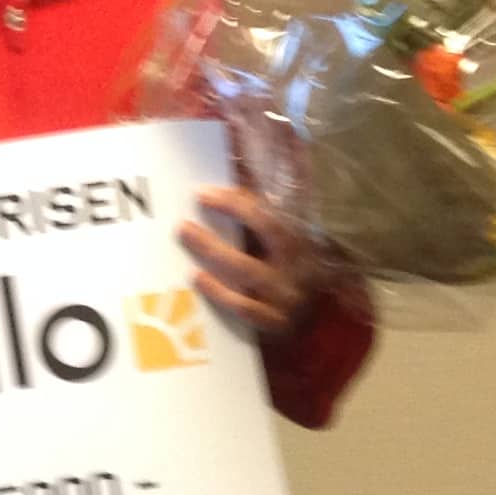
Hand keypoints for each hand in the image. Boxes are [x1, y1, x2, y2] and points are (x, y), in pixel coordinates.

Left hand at [178, 185, 325, 342]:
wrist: (312, 322)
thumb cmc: (283, 272)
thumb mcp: (276, 245)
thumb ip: (256, 212)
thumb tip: (231, 171)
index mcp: (297, 241)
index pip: (268, 215)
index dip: (236, 202)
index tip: (202, 194)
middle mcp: (296, 265)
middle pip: (266, 234)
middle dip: (230, 219)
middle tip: (183, 222)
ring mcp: (287, 295)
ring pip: (250, 272)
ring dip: (214, 254)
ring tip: (186, 238)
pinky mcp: (276, 323)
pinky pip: (245, 308)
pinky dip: (219, 292)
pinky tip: (196, 277)